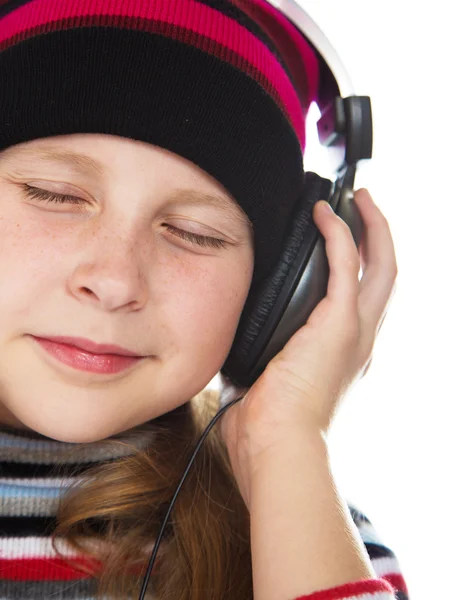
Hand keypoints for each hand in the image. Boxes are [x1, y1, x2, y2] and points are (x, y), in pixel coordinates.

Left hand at [218, 189, 397, 501]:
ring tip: (357, 200)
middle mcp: (361, 342)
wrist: (278, 450)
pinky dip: (338, 234)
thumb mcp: (268, 384)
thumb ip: (261, 361)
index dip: (361, 269)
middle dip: (379, 238)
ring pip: (381, 266)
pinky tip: (323, 213)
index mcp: (344, 357)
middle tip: (364, 207)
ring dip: (369, 228)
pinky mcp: (340, 323)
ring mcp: (356, 332)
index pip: (364, 302)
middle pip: (386, 277)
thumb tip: (238, 349)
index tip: (345, 244)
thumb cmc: (269, 430)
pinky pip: (346, 264)